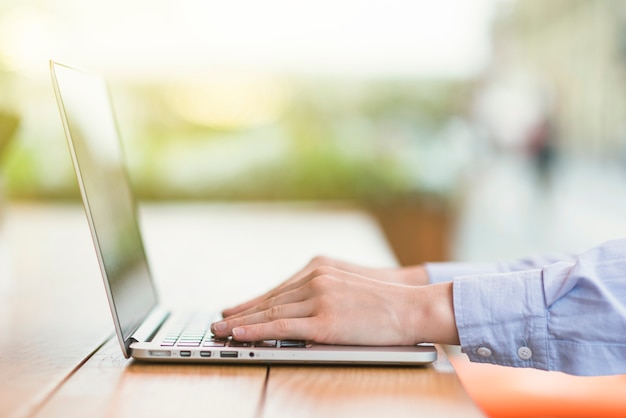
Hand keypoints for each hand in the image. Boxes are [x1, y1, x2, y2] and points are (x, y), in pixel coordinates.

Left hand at [212, 263, 458, 345]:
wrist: (415, 307)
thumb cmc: (386, 305)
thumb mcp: (348, 290)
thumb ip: (322, 296)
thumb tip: (299, 315)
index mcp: (319, 270)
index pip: (277, 291)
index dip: (252, 303)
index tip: (233, 311)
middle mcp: (315, 280)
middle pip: (269, 302)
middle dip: (241, 314)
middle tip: (217, 322)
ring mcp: (319, 299)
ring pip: (271, 314)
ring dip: (242, 323)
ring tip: (220, 331)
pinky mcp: (325, 321)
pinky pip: (282, 328)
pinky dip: (257, 331)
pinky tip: (240, 334)